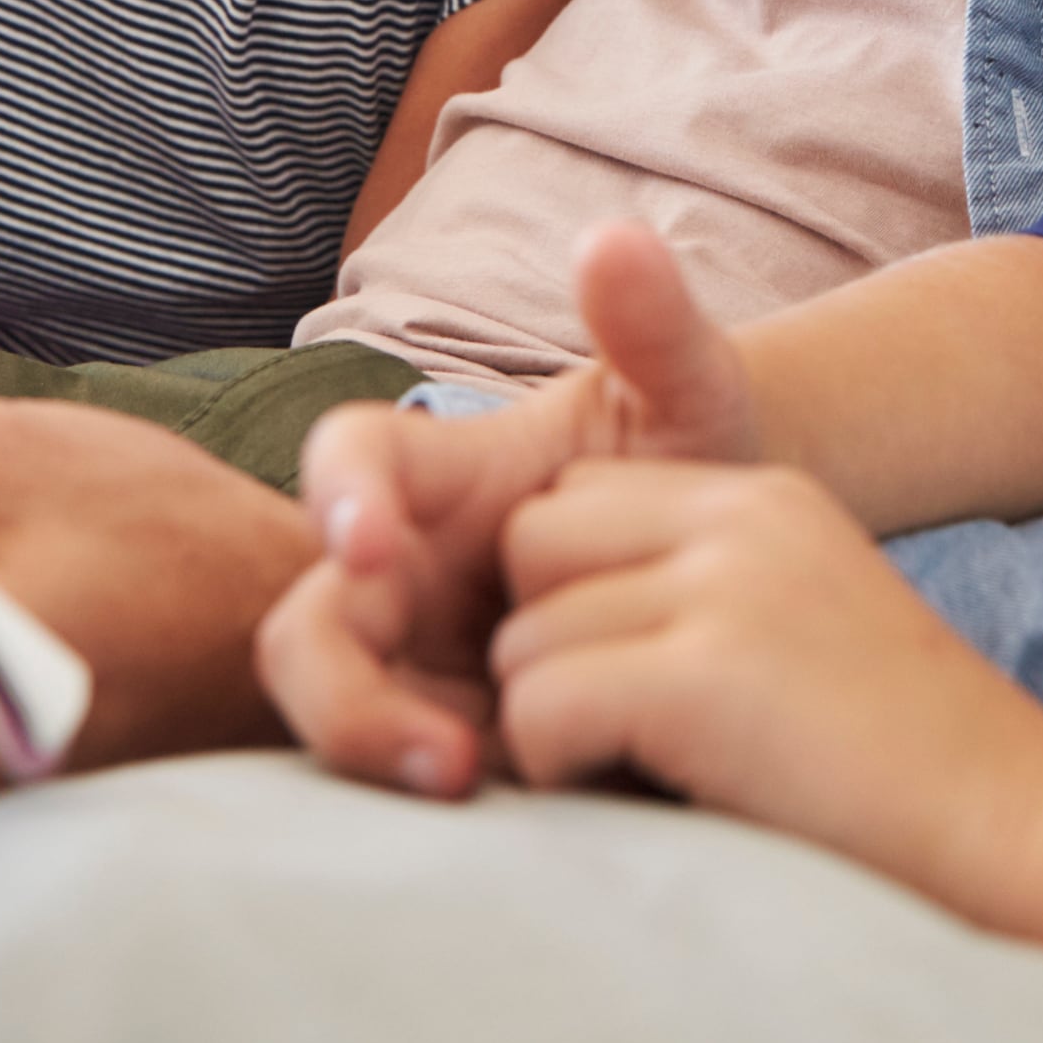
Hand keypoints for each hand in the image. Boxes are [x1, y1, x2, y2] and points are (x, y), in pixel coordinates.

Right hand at [258, 222, 767, 794]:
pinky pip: (394, 775)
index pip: (348, 458)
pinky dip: (429, 792)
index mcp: (435, 473)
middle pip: (309, 621)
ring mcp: (411, 662)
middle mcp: (398, 570)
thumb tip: (615, 235)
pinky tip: (517, 807)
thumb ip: (654, 324)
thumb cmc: (690, 468)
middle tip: (432, 729)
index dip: (338, 494)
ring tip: (472, 778)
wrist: (734, 582)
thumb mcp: (688, 397)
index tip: (371, 539)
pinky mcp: (440, 739)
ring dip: (377, 747)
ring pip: (331, 710)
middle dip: (342, 680)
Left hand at [489, 456, 1042, 918]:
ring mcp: (725, 589)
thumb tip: (537, 632)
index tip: (620, 685)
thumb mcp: (804, 630)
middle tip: (615, 737)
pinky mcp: (704, 677)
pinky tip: (650, 803)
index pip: (577, 501)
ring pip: (523, 641)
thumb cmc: (909, 774)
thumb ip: (700, 597)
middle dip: (544, 646)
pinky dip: (563, 773)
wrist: (1029, 835)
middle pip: (531, 544)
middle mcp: (742, 517)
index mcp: (769, 498)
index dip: (569, 598)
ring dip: (555, 726)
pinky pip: (539, 709)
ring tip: (650, 779)